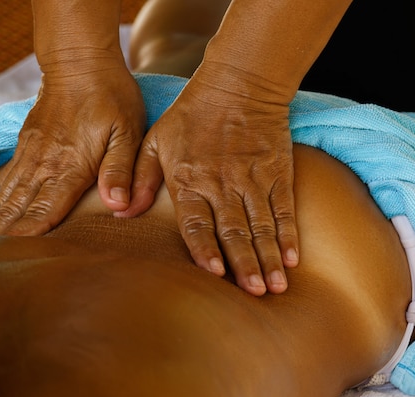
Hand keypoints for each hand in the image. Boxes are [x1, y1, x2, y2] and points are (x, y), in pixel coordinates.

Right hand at [0, 66, 145, 237]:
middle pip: (18, 208)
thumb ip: (119, 170)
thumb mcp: (128, 132)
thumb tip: (117, 206)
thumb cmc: (111, 98)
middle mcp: (45, 164)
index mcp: (70, 166)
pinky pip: (6, 179)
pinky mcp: (27, 144)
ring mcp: (32, 153)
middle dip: (0, 237)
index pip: (46, 210)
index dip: (30, 237)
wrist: (81, 62)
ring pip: (7, 196)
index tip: (11, 260)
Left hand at [119, 71, 299, 295]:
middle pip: (235, 231)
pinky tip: (294, 258)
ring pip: (262, 226)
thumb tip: (120, 212)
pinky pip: (284, 209)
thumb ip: (139, 178)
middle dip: (246, 265)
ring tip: (276, 287)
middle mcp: (223, 185)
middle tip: (256, 294)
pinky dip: (289, 234)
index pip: (197, 222)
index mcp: (190, 180)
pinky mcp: (278, 173)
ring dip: (270, 258)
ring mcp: (254, 180)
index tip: (215, 274)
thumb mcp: (155, 141)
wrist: (239, 83)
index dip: (206, 249)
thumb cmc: (192, 115)